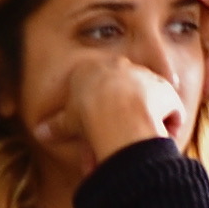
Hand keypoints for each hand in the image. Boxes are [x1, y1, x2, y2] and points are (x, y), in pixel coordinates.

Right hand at [40, 53, 186, 164]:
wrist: (114, 110)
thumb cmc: (87, 112)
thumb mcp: (68, 121)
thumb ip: (57, 125)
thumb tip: (39, 133)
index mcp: (97, 69)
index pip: (100, 86)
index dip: (101, 107)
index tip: (99, 125)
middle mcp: (124, 67)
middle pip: (126, 91)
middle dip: (126, 112)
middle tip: (121, 136)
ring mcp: (147, 77)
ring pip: (149, 100)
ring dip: (148, 119)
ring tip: (142, 140)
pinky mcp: (166, 91)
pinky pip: (169, 111)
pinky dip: (168, 124)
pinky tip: (159, 137)